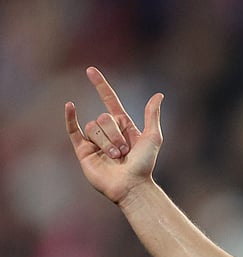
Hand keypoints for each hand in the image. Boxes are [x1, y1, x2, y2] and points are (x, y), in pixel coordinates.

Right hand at [65, 67, 163, 204]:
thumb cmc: (145, 164)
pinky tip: (70, 106)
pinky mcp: (83, 150)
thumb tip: (159, 95)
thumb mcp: (153, 137)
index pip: (109, 100)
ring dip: (106, 142)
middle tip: (124, 152)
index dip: (100, 85)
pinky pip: (73, 130)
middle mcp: (108, 131)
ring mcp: (94, 141)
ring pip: (93, 127)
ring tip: (115, 157)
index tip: (90, 70)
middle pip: (103, 117)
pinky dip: (70, 118)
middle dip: (115, 134)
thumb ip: (152, 115)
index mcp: (124, 125)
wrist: (131, 186)